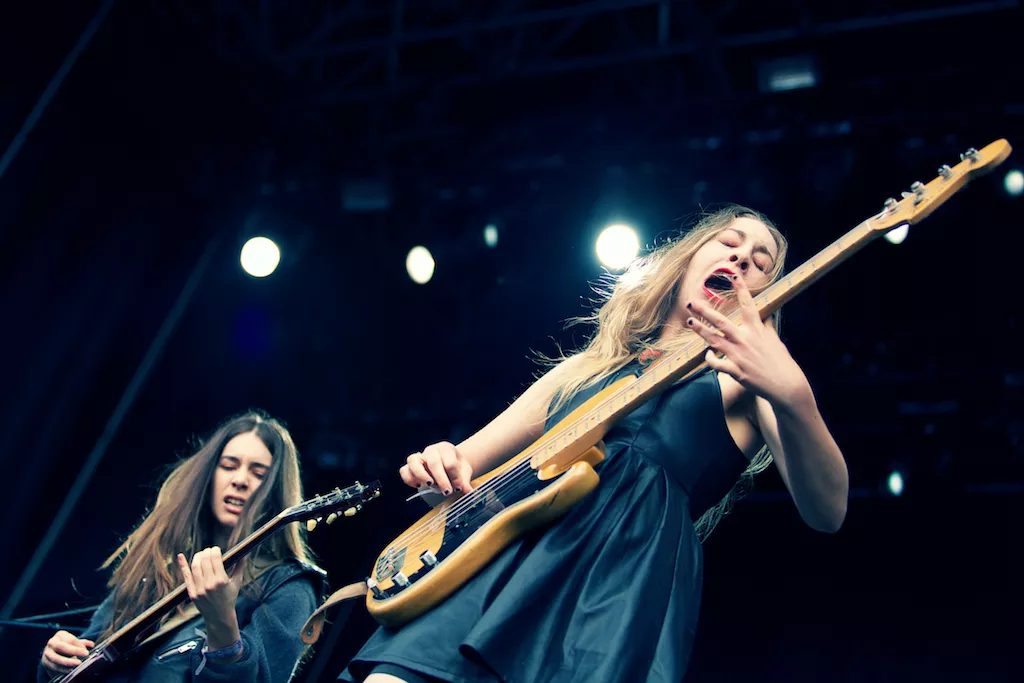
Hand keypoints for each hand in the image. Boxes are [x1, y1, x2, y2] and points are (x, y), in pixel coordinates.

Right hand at [40, 630, 94, 673]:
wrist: (52, 654)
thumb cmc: (67, 646)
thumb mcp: (74, 642)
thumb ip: (82, 643)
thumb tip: (91, 645)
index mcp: (60, 635)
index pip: (70, 639)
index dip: (79, 646)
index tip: (86, 652)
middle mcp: (52, 642)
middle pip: (61, 646)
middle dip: (74, 651)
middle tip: (85, 655)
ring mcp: (47, 652)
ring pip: (56, 658)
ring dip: (68, 662)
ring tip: (78, 664)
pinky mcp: (45, 662)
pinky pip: (54, 666)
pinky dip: (62, 669)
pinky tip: (70, 670)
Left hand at [177, 547, 241, 649]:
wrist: (219, 616)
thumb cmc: (229, 598)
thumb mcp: (237, 583)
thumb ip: (240, 567)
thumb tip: (243, 553)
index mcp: (221, 581)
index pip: (215, 559)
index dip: (215, 551)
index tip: (216, 549)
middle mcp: (209, 584)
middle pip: (205, 561)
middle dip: (207, 552)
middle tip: (209, 551)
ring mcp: (199, 589)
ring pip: (195, 566)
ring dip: (197, 556)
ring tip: (201, 554)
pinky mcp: (192, 593)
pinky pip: (186, 576)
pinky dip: (183, 565)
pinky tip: (180, 556)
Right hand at [399, 441, 473, 496]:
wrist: (449, 463)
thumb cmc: (456, 467)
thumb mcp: (464, 472)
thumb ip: (465, 481)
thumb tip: (468, 491)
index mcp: (446, 449)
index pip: (450, 462)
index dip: (455, 477)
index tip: (459, 488)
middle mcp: (431, 450)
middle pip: (433, 462)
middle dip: (441, 479)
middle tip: (447, 492)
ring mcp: (419, 456)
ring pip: (413, 461)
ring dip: (421, 475)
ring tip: (430, 485)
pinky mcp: (411, 466)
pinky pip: (404, 470)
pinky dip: (409, 479)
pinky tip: (418, 486)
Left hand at [686, 275, 811, 407]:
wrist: (787, 386)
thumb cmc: (781, 362)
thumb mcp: (775, 340)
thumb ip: (766, 326)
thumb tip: (766, 313)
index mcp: (757, 330)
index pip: (747, 304)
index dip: (740, 288)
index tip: (733, 274)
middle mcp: (746, 340)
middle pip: (721, 322)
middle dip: (704, 311)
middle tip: (691, 303)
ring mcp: (739, 356)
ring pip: (714, 340)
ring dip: (700, 331)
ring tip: (690, 322)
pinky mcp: (736, 371)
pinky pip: (717, 363)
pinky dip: (710, 358)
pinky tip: (706, 354)